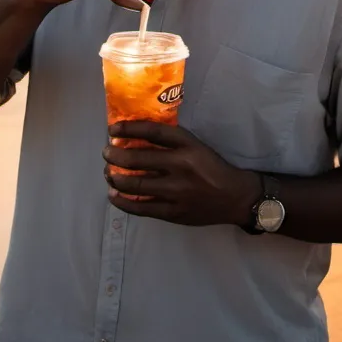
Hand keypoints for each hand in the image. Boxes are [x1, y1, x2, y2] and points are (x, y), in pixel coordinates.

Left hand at [102, 121, 261, 226]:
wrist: (234, 197)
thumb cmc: (211, 168)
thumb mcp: (196, 147)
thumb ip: (171, 142)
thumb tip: (135, 138)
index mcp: (187, 146)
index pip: (152, 132)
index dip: (129, 129)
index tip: (112, 129)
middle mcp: (180, 166)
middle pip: (137, 160)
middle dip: (114, 156)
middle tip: (106, 153)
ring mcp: (176, 191)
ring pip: (134, 185)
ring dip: (115, 178)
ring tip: (108, 174)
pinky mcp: (173, 212)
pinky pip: (141, 208)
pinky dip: (123, 202)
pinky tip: (114, 195)